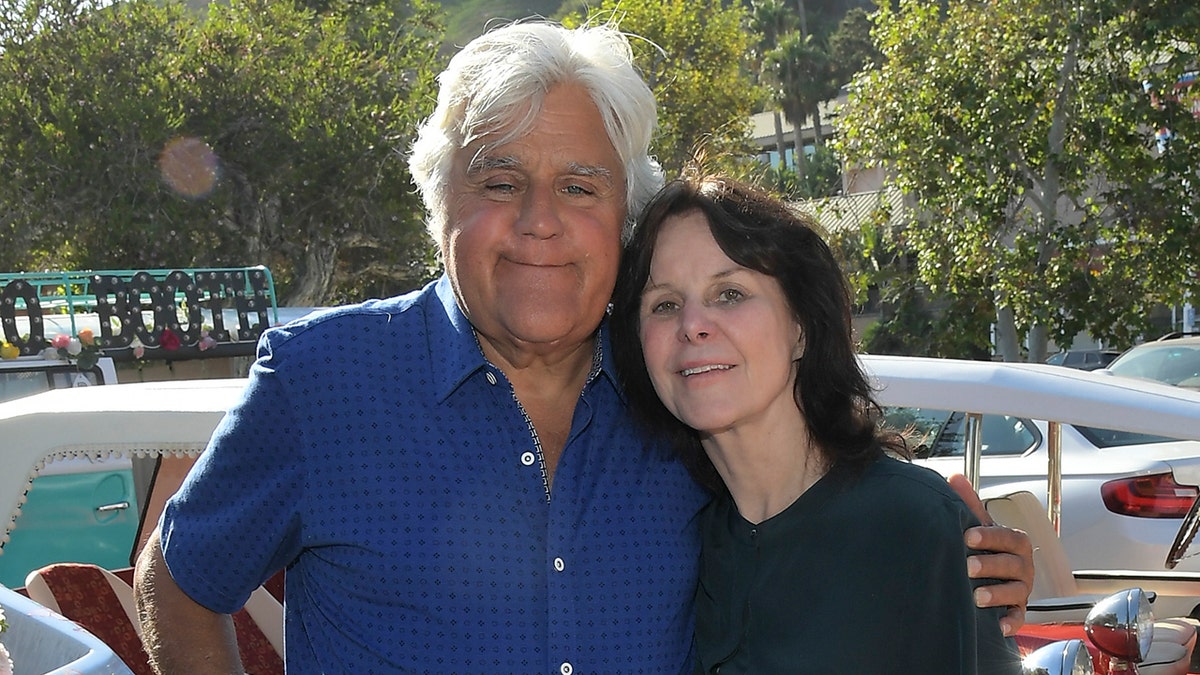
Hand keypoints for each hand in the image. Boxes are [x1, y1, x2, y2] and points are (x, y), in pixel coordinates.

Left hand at [948, 474, 1034, 636]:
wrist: (994, 577)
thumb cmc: (986, 548)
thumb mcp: (979, 525)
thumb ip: (969, 503)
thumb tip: (954, 477)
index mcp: (1015, 543)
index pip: (1007, 537)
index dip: (989, 536)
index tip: (968, 536)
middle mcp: (1023, 566)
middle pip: (1012, 564)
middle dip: (990, 565)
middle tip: (968, 566)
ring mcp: (1022, 590)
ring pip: (1016, 592)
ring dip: (997, 594)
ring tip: (976, 596)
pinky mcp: (1017, 611)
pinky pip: (1019, 618)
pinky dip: (1011, 622)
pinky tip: (999, 625)